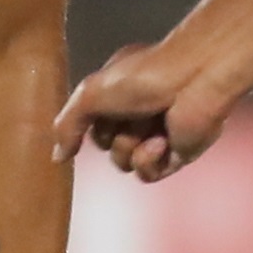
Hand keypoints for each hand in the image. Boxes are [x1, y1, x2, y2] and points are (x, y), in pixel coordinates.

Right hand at [52, 37, 240, 182]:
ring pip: (123, 163)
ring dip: (130, 148)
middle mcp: (139, 113)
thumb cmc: (144, 77)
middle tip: (130, 117)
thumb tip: (58, 156)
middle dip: (112, 136)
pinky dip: (149, 160)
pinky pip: (147, 175)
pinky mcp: (177, 155)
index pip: (91, 123)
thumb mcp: (90, 95)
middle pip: (106, 146)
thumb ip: (66, 126)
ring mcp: (158, 135)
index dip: (89, 122)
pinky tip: (162, 141)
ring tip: (150, 129)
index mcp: (119, 93)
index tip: (96, 110)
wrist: (194, 81)